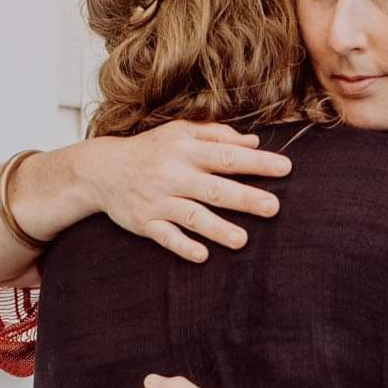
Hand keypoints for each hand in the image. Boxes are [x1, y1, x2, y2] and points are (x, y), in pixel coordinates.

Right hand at [84, 120, 291, 262]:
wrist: (102, 170)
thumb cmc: (150, 150)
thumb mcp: (179, 133)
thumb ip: (217, 135)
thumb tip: (254, 142)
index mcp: (185, 150)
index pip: (227, 156)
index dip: (256, 162)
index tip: (285, 168)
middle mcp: (173, 175)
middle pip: (214, 188)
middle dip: (244, 198)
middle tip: (273, 207)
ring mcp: (158, 201)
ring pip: (192, 216)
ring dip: (217, 229)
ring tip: (242, 241)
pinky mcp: (145, 223)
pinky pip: (165, 237)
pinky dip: (183, 246)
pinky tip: (202, 255)